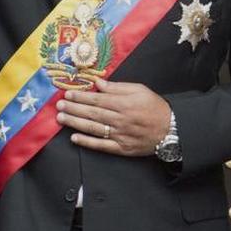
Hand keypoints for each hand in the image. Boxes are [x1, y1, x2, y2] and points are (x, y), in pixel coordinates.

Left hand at [56, 79, 170, 156]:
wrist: (170, 129)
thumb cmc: (154, 107)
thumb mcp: (139, 90)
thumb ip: (118, 87)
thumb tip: (99, 83)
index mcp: (123, 103)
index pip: (97, 99)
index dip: (81, 96)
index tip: (68, 94)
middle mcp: (120, 119)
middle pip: (92, 113)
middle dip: (74, 108)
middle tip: (59, 105)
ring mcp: (120, 135)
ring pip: (93, 128)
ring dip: (75, 123)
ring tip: (61, 118)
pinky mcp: (121, 148)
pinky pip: (101, 145)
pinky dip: (87, 142)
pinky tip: (74, 138)